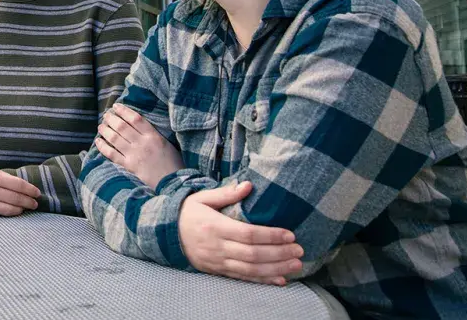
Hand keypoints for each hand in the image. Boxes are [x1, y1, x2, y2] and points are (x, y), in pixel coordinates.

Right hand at [0, 163, 40, 215]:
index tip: (37, 193)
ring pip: (8, 209)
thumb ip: (2, 176)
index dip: (30, 190)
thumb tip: (21, 185)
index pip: (17, 184)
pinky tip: (14, 211)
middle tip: (35, 203)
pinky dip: (8, 213)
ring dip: (20, 209)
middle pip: (15, 198)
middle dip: (28, 201)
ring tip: (27, 208)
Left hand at [95, 104, 182, 188]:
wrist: (173, 183)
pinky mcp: (129, 166)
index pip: (135, 119)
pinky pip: (112, 154)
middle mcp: (142, 143)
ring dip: (105, 130)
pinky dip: (103, 147)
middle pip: (122, 126)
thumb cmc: (173, 163)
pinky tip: (98, 141)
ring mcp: (134, 155)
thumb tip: (137, 125)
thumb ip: (153, 134)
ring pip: (115, 138)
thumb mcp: (167, 144)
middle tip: (106, 115)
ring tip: (101, 126)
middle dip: (111, 119)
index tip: (116, 106)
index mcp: (153, 136)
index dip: (124, 111)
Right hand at [178, 181, 303, 285]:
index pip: (248, 234)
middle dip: (279, 254)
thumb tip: (249, 185)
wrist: (166, 234)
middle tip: (299, 251)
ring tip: (296, 265)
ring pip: (250, 269)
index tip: (290, 234)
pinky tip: (279, 279)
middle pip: (253, 254)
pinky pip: (243, 278)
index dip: (271, 236)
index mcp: (215, 226)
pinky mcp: (218, 270)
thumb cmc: (187, 213)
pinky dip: (262, 280)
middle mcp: (217, 247)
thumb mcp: (202, 198)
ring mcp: (217, 261)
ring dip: (276, 269)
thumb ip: (226, 193)